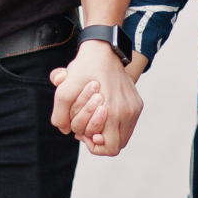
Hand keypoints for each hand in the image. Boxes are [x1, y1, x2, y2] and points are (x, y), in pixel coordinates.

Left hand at [49, 40, 142, 155]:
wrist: (103, 50)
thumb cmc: (84, 69)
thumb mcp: (64, 89)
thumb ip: (60, 114)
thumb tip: (64, 130)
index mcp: (114, 112)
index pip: (109, 148)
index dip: (93, 145)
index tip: (83, 132)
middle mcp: (128, 112)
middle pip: (116, 144)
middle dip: (99, 138)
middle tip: (86, 125)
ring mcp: (134, 108)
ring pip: (123, 135)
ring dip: (107, 131)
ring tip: (93, 117)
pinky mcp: (137, 103)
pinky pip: (128, 124)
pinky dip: (115, 123)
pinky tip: (102, 110)